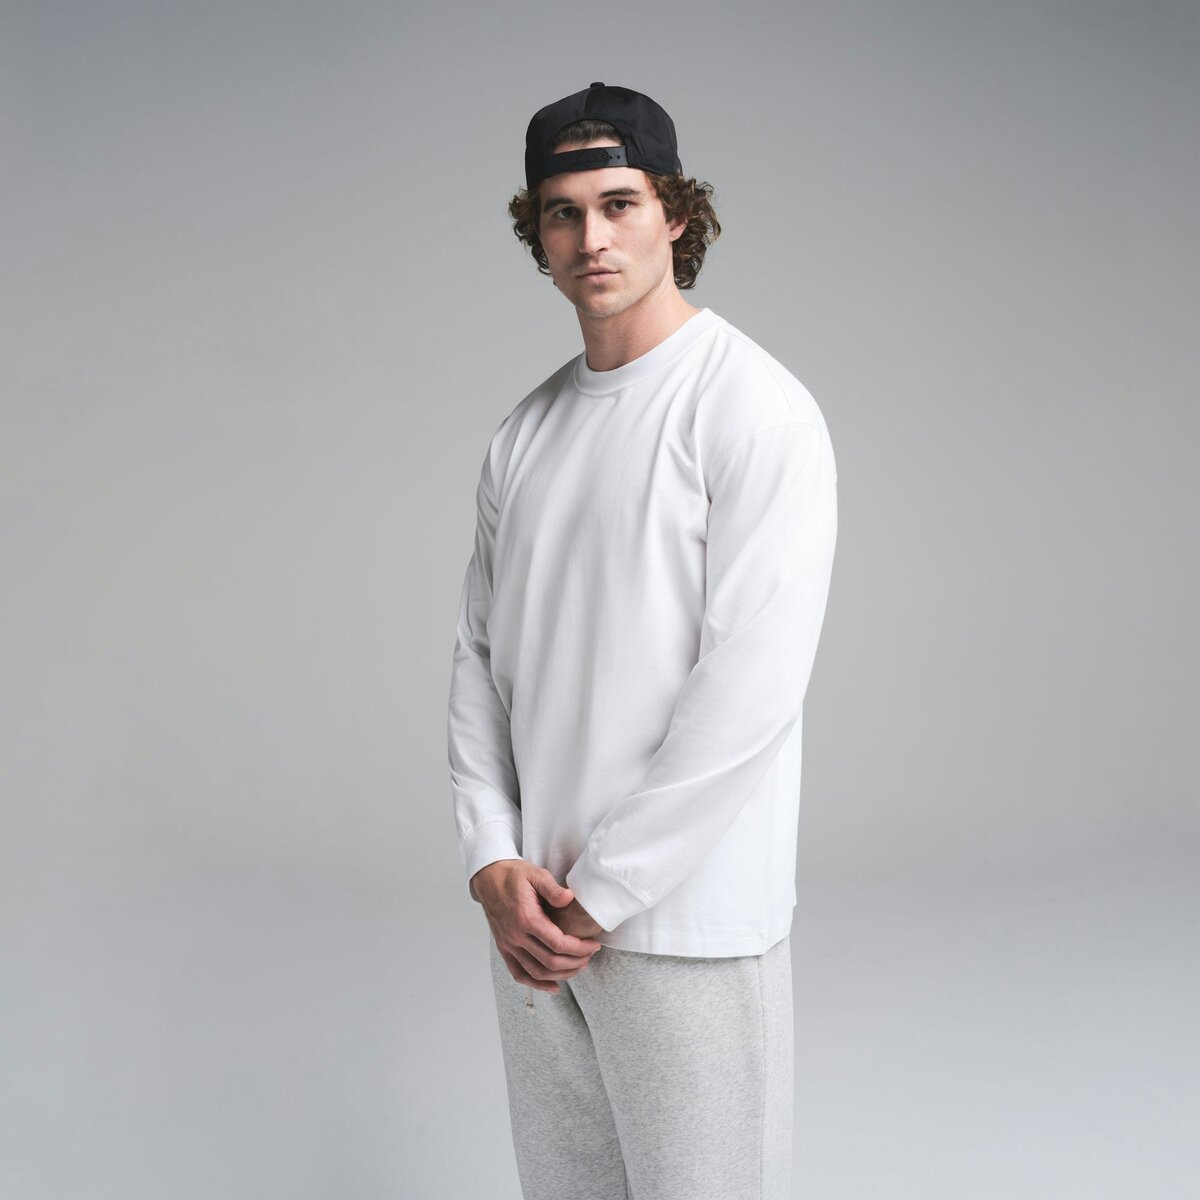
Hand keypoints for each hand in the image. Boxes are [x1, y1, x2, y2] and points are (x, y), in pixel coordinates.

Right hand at [472, 860, 604, 993]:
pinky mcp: (504, 948)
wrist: (488, 878)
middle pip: (550, 962)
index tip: (594, 945)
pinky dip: (537, 984)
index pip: (558, 943)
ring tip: (578, 967)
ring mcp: (508, 945)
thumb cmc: (513, 875)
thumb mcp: (535, 874)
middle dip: (575, 962)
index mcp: (526, 918)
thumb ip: (553, 888)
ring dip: (561, 975)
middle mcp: (516, 936)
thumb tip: (570, 898)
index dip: (580, 948)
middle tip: (590, 955)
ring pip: (537, 972)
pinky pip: (519, 974)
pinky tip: (553, 986)